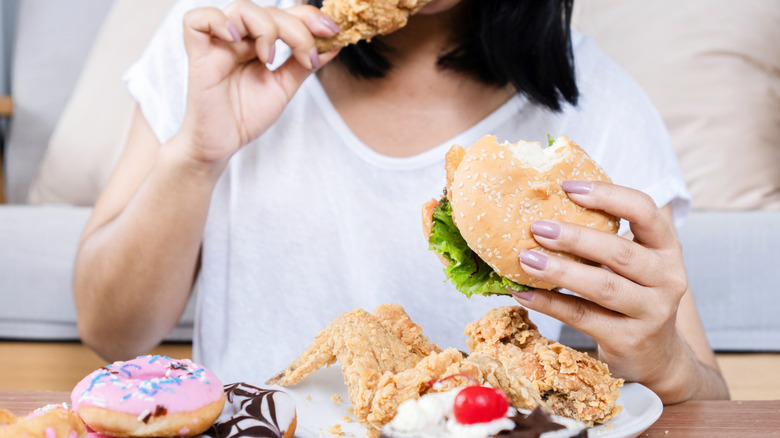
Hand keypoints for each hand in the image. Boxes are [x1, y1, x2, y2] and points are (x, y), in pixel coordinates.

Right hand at [176, 0, 339, 167]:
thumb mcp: (284, 87)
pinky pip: (196, 21)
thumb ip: (303, 64)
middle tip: (307, 56)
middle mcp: (239, 38)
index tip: (332, 32)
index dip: (309, 16)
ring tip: (269, 57)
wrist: (223, 144)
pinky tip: (237, 40)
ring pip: (240, 8)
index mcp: (259, 42)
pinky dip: (218, 22)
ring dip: (265, 27)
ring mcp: (218, 44)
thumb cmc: (246, 116)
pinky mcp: (198, 55)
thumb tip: (333, 44)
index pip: (285, 14)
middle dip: (296, 28)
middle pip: (269, 10)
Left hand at [511, 180, 699, 400]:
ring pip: (603, 286)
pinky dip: (550, 304)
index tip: (568, 187)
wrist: (656, 357)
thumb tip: (544, 210)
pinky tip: (524, 293)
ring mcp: (652, 312)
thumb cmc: (633, 298)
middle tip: (537, 227)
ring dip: (560, 271)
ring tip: (526, 258)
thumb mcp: (633, 266)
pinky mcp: (629, 340)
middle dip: (575, 237)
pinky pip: (583, 317)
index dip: (608, 195)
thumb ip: (604, 239)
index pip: (645, 211)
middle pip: (620, 252)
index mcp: (666, 249)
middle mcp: (667, 278)